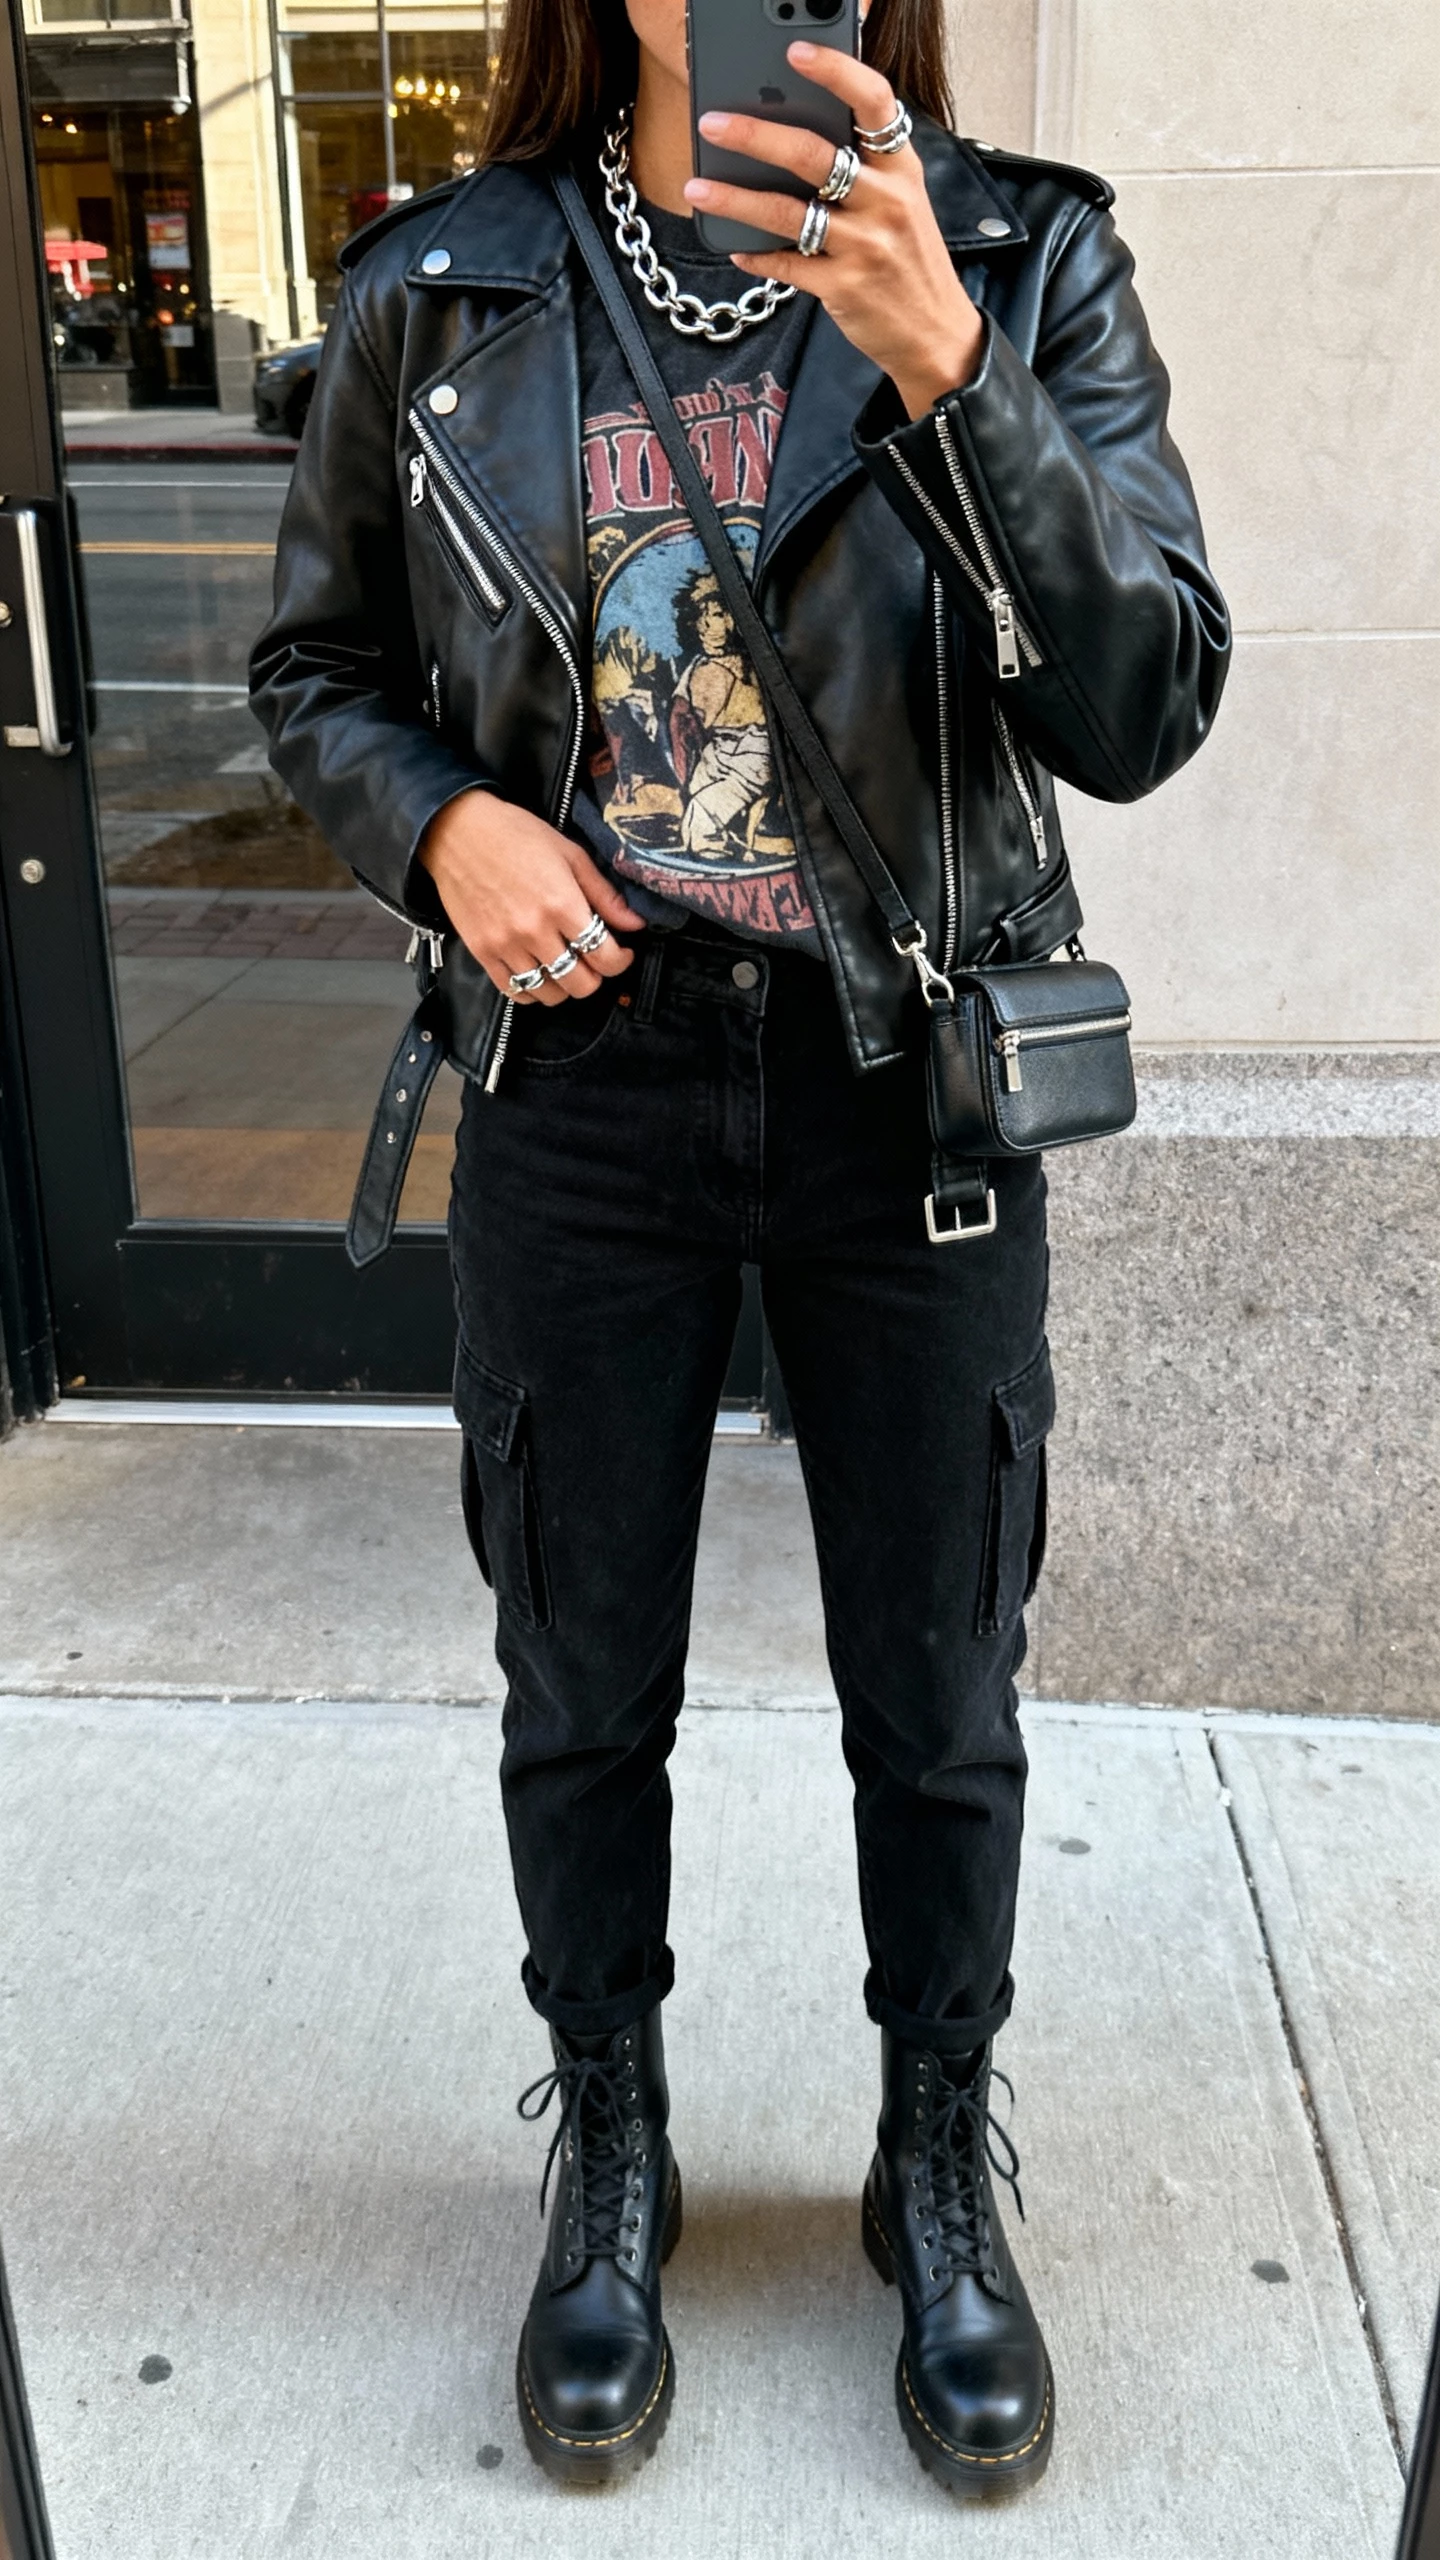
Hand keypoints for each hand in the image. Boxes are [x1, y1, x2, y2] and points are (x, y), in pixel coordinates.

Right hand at [418, 789, 644, 1003]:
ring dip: (565, 986)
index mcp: (562, 904)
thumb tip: (635, 923)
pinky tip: (539, 973)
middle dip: (596, 976)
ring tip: (566, 966)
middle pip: (580, 983)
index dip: (621, 961)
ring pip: (549, 993)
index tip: (623, 952)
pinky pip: (515, 992)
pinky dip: (533, 991)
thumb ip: (604, 894)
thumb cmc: (516, 834)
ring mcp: (506, 945)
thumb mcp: (570, 854)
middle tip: (594, 960)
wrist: (458, 831)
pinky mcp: (482, 952)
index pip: (605, 956)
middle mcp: (535, 931)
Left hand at [683, 45, 983, 420]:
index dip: (835, 71)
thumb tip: (792, 137)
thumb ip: (864, 168)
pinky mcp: (844, 287)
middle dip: (754, 135)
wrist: (935, 333)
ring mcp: (865, 245)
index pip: (873, 102)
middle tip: (713, 124)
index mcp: (901, 168)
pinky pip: (786, 264)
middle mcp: (886, 201)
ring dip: (735, 198)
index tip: (796, 53)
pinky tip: (735, 248)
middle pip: (813, 153)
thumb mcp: (903, 202)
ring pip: (787, 212)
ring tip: (697, 188)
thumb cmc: (908, 259)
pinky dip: (756, 255)